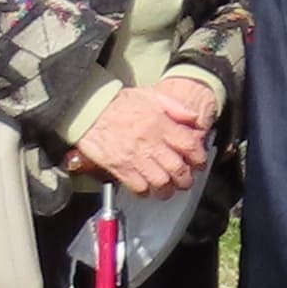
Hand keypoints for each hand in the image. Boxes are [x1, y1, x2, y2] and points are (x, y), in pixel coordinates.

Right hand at [70, 80, 209, 195]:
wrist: (87, 112)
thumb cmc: (117, 103)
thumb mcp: (151, 95)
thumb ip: (176, 107)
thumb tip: (194, 119)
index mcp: (161, 125)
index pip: (190, 146)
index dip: (199, 158)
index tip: (199, 163)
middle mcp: (150, 143)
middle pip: (178, 168)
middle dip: (186, 178)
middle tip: (186, 180)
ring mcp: (134, 158)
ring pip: (160, 182)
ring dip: (168, 189)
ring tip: (168, 188)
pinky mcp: (119, 168)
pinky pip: (138, 187)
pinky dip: (146, 191)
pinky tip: (148, 188)